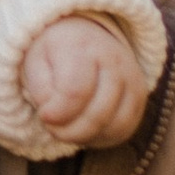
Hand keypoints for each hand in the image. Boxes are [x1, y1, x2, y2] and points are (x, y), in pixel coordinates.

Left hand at [21, 15, 144, 144]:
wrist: (84, 37)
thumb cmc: (54, 55)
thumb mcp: (36, 63)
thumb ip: (41, 90)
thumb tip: (53, 117)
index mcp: (82, 46)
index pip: (75, 92)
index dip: (57, 113)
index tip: (44, 115)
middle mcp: (114, 59)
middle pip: (98, 113)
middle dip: (70, 132)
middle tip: (53, 128)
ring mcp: (131, 78)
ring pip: (116, 125)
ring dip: (87, 137)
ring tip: (68, 130)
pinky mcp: (139, 96)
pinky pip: (125, 129)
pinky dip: (103, 138)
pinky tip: (85, 131)